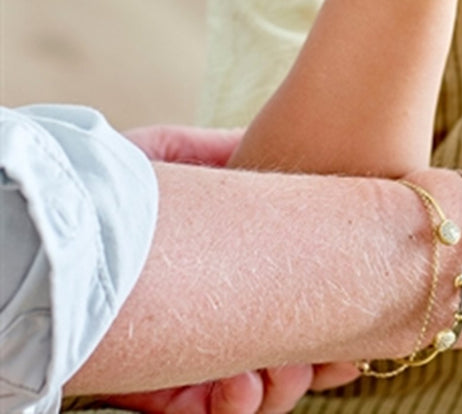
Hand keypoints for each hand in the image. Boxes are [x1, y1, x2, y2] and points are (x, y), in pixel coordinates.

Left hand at [115, 127, 358, 413]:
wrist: (42, 244)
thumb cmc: (104, 193)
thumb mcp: (167, 160)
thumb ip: (219, 154)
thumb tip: (271, 146)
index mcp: (218, 262)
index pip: (281, 293)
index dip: (320, 312)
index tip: (349, 323)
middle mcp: (201, 310)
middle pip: (273, 348)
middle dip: (308, 360)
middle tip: (329, 361)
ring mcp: (173, 354)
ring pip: (248, 389)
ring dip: (275, 388)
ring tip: (278, 376)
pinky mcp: (144, 389)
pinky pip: (200, 411)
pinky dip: (230, 407)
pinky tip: (239, 390)